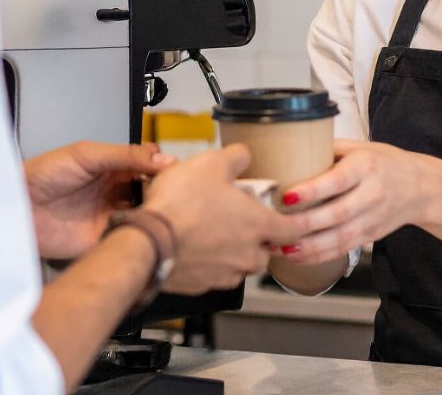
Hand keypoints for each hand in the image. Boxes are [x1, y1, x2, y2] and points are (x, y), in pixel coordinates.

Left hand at [23, 141, 173, 258]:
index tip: (174, 173)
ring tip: (160, 215)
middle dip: (163, 195)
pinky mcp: (102, 241)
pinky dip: (138, 239)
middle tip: (171, 196)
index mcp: (114, 168)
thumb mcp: (87, 155)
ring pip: (144, 218)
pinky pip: (127, 241)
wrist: (17, 206)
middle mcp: (116, 193)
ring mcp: (110, 217)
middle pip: (152, 194)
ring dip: (153, 218)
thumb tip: (161, 158)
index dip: (164, 170)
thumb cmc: (43, 174)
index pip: (150, 167)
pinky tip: (143, 234)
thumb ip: (124, 155)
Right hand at [142, 144, 303, 294]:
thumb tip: (244, 155)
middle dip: (257, 242)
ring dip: (233, 255)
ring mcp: (225, 274)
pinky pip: (214, 277)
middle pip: (266, 254)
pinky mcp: (202, 286)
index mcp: (258, 225)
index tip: (285, 220)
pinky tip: (192, 248)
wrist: (148, 241)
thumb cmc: (181, 204)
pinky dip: (208, 266)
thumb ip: (236, 157)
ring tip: (211, 235)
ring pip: (240, 268)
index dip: (291, 224)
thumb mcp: (211, 163)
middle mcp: (247, 254)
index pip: (293, 232)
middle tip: (239, 224)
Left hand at [279, 139, 428, 264]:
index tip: (287, 196)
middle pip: (336, 214)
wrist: (422, 188)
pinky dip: (318, 256)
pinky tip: (297, 256)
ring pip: (339, 238)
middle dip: (304, 225)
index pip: (337, 181)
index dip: (312, 191)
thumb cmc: (385, 162)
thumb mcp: (361, 147)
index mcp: (366, 166)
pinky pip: (342, 249)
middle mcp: (371, 194)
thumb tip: (291, 147)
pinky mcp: (370, 236)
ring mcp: (372, 219)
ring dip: (308, 247)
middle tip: (276, 227)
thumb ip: (329, 148)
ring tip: (280, 247)